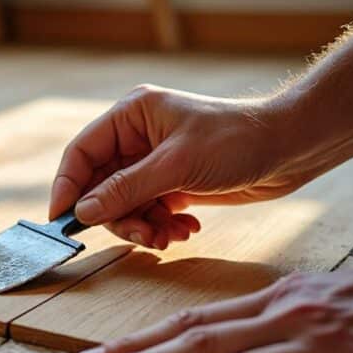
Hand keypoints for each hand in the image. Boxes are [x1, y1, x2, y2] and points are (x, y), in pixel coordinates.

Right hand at [49, 85, 324, 249]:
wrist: (291, 148)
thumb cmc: (237, 141)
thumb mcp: (176, 166)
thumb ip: (126, 190)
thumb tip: (84, 211)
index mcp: (130, 115)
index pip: (81, 153)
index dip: (67, 187)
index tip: (61, 220)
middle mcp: (137, 138)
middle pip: (101, 186)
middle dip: (118, 216)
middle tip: (141, 236)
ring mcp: (154, 162)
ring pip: (124, 204)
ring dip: (143, 226)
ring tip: (168, 237)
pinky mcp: (172, 182)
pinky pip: (148, 211)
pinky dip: (161, 226)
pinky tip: (185, 229)